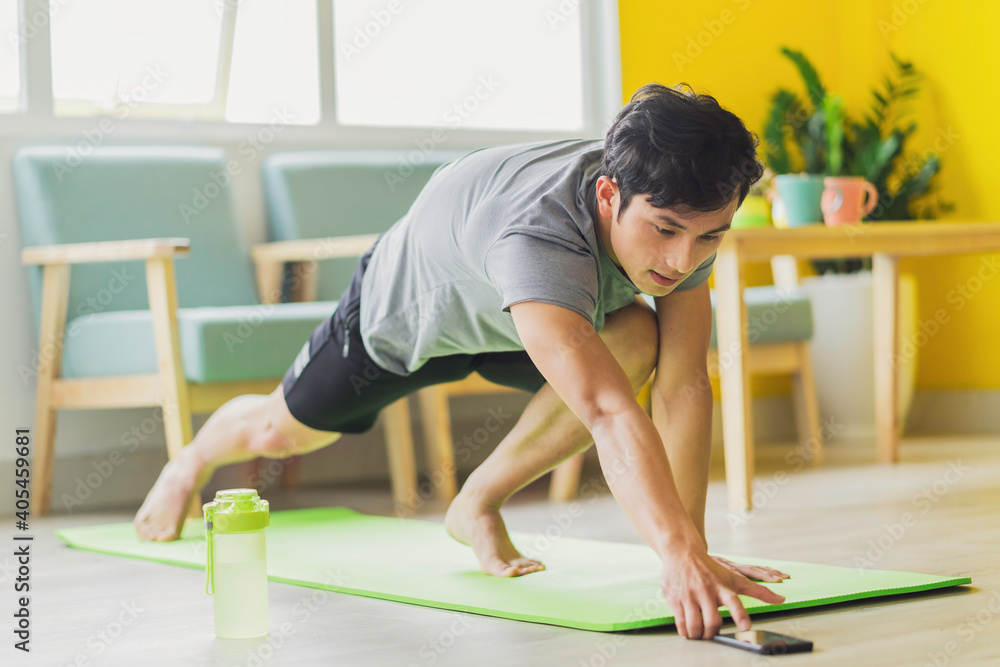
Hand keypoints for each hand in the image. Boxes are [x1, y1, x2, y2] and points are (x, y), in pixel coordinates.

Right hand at [660, 544, 785, 639]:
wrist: (682, 553)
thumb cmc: (711, 569)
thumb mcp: (735, 578)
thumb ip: (758, 591)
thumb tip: (782, 599)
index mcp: (722, 586)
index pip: (733, 601)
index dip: (739, 614)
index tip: (745, 626)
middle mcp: (706, 590)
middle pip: (713, 619)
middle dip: (713, 632)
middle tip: (712, 633)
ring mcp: (689, 595)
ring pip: (695, 624)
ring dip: (699, 634)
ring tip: (700, 634)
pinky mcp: (675, 598)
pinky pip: (680, 622)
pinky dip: (685, 631)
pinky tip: (688, 631)